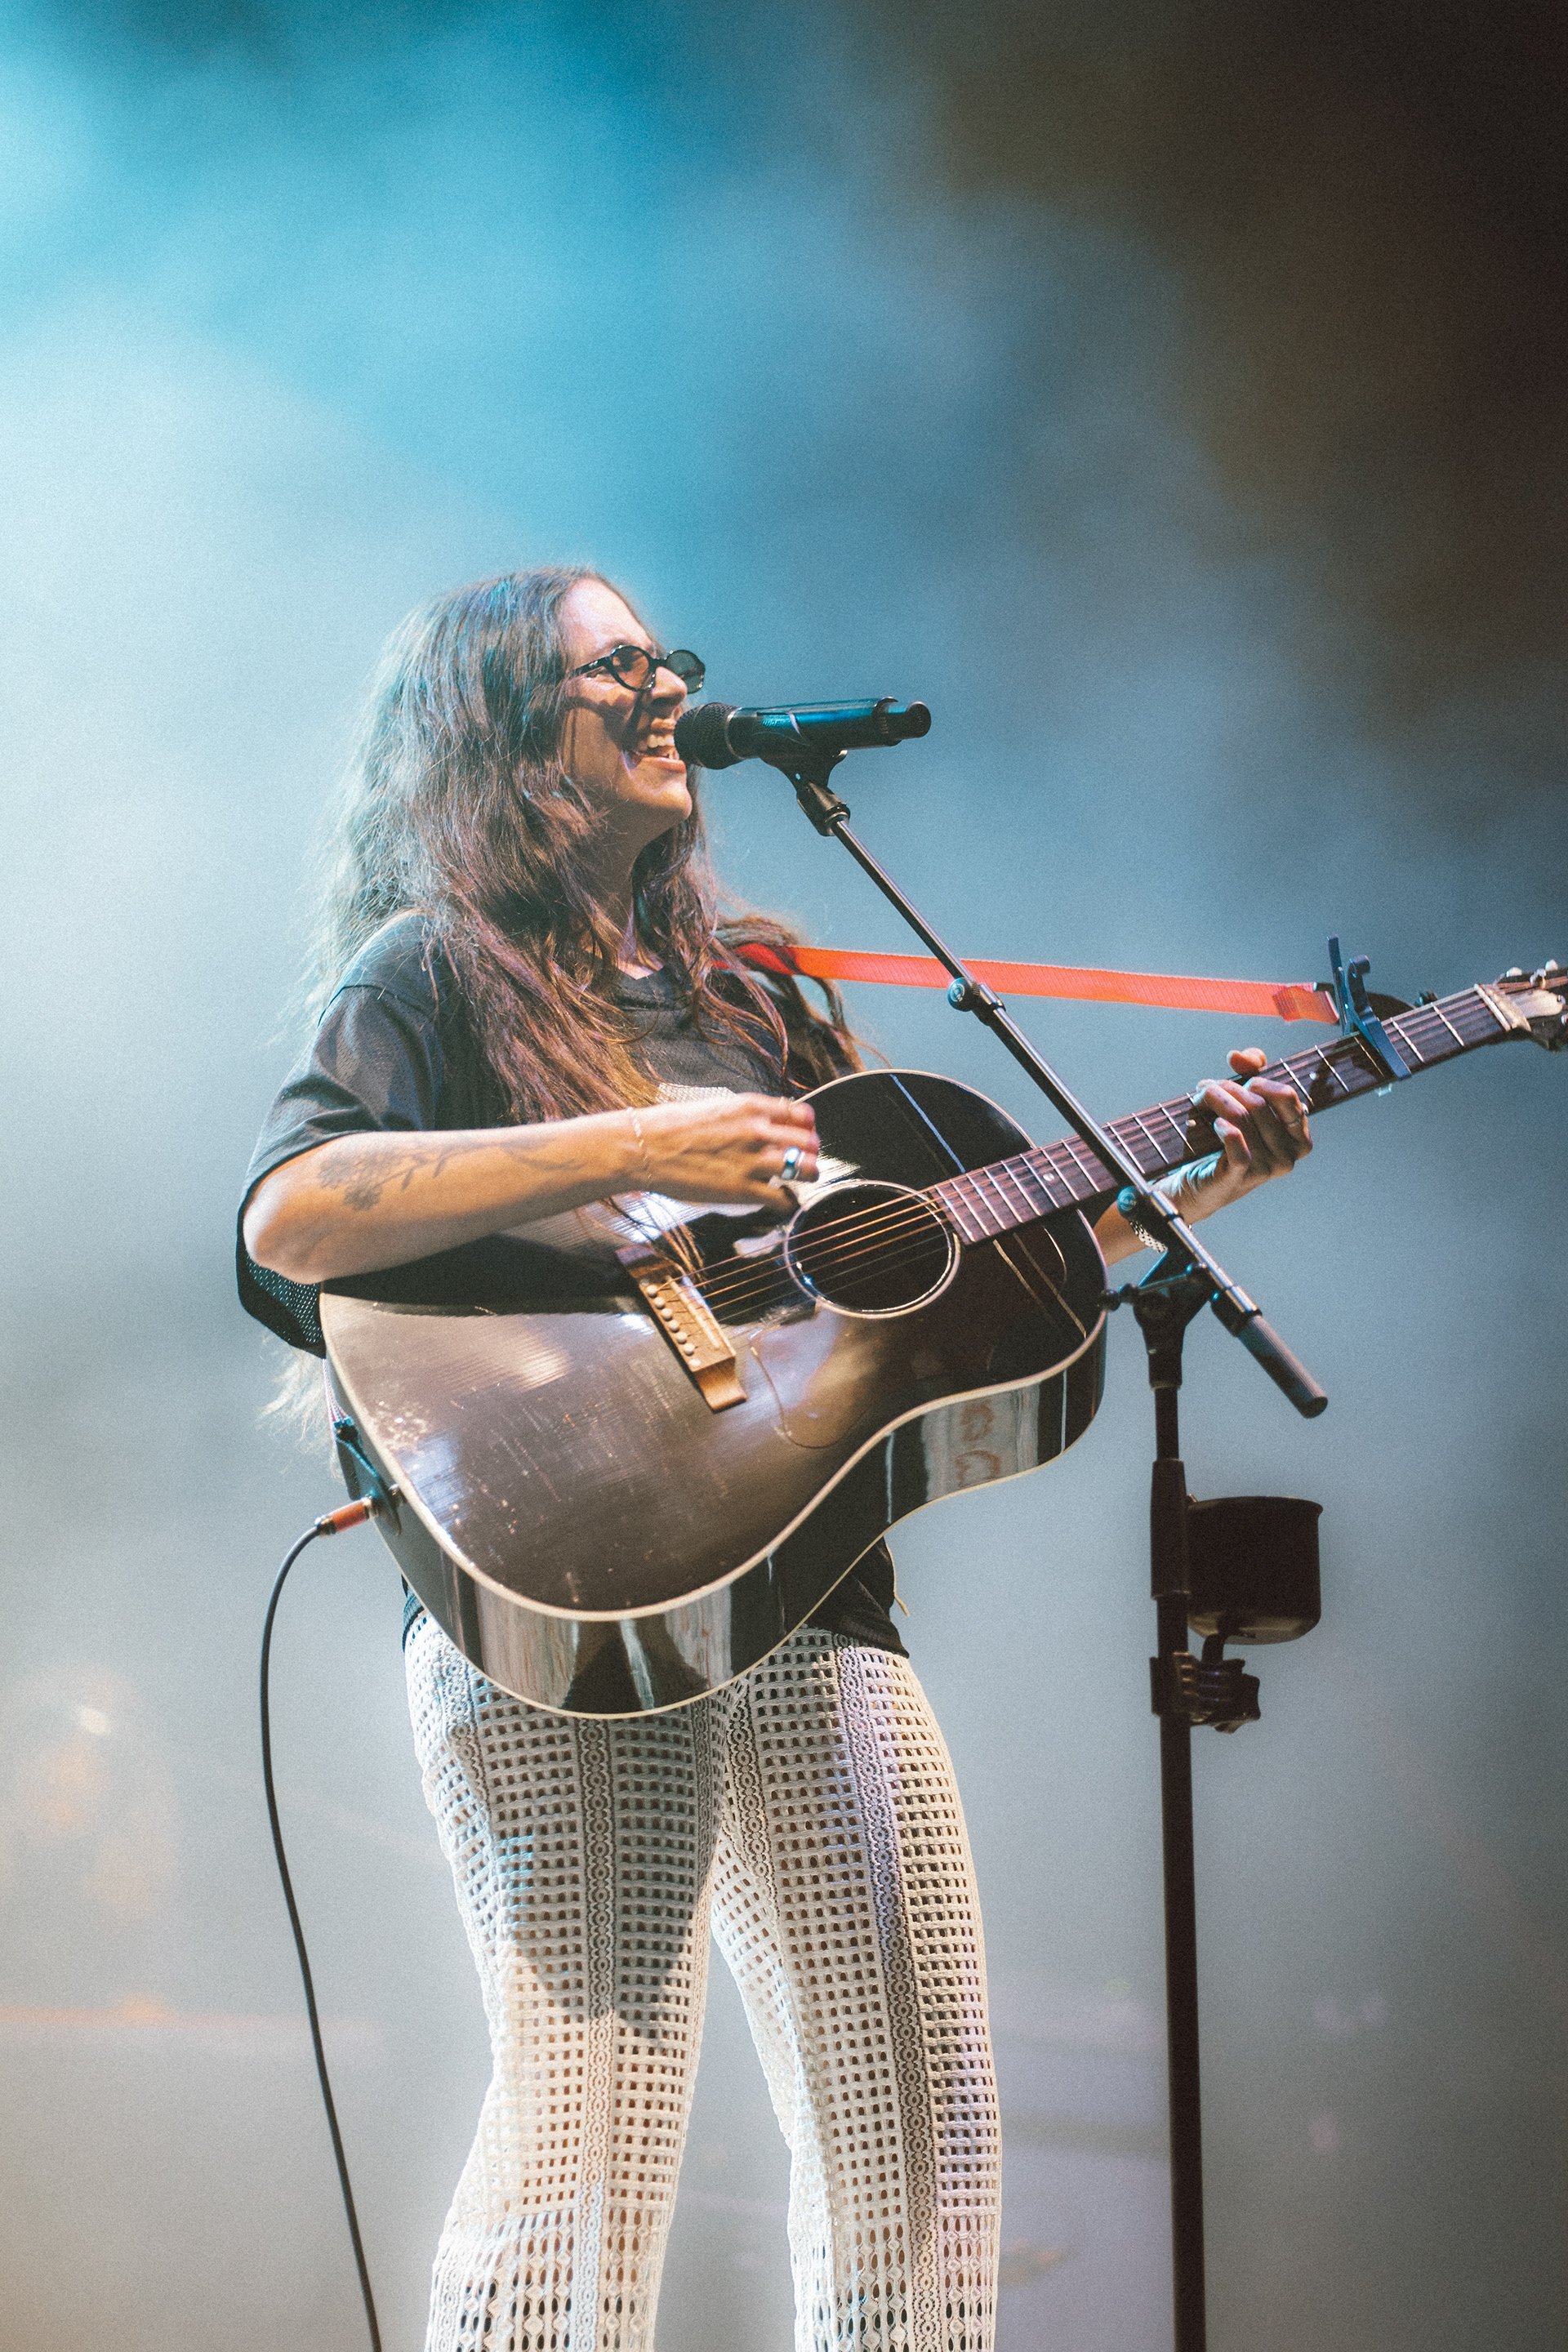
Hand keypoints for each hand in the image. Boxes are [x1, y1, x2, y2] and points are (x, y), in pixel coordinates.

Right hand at [633, 1093, 819, 1205]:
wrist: (643, 1148)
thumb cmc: (671, 1127)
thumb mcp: (715, 1107)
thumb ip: (745, 1114)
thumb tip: (767, 1121)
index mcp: (751, 1107)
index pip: (803, 1114)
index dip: (807, 1128)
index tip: (803, 1135)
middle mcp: (758, 1131)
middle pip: (810, 1142)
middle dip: (810, 1153)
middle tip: (802, 1161)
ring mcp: (753, 1161)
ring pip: (806, 1169)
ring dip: (806, 1177)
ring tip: (796, 1182)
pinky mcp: (743, 1190)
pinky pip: (784, 1200)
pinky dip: (787, 1203)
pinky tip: (779, 1202)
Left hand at [1176, 1047, 1311, 1220]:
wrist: (1199, 1186)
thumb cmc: (1225, 1143)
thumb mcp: (1244, 1103)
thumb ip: (1250, 1071)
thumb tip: (1238, 1056)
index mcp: (1299, 1138)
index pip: (1287, 1096)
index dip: (1260, 1080)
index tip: (1240, 1081)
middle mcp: (1288, 1156)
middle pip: (1259, 1104)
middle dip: (1229, 1088)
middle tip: (1206, 1087)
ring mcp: (1266, 1169)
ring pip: (1242, 1118)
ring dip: (1216, 1100)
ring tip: (1200, 1097)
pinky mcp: (1240, 1177)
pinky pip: (1236, 1143)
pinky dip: (1223, 1127)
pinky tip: (1214, 1123)